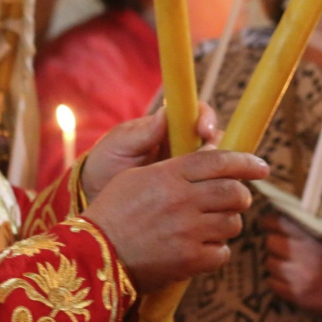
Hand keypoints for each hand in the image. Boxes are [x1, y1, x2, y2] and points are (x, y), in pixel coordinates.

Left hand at [81, 102, 218, 202]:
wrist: (97, 196)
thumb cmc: (107, 163)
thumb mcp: (119, 146)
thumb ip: (141, 133)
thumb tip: (164, 114)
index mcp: (170, 127)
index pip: (198, 115)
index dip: (207, 120)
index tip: (202, 131)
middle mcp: (186, 147)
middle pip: (219, 143)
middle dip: (224, 151)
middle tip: (215, 165)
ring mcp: (191, 172)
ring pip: (221, 170)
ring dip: (223, 177)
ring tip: (214, 188)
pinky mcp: (192, 196)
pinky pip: (212, 195)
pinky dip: (216, 199)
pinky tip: (210, 207)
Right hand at [83, 148, 267, 291]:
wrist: (95, 254)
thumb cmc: (113, 211)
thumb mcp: (136, 176)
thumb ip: (172, 166)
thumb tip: (208, 157)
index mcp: (168, 175)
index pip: (218, 161)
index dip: (245, 161)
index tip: (261, 166)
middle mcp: (182, 201)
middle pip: (234, 192)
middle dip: (240, 194)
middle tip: (234, 198)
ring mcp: (188, 232)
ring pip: (232, 223)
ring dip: (227, 223)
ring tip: (210, 225)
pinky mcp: (190, 260)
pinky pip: (222, 252)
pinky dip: (216, 250)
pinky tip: (201, 247)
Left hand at [261, 213, 321, 321]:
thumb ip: (306, 227)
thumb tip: (279, 211)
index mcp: (312, 238)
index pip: (278, 222)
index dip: (269, 222)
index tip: (268, 224)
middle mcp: (303, 256)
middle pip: (270, 242)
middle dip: (274, 243)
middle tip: (283, 247)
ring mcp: (298, 277)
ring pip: (269, 262)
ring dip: (276, 263)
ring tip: (290, 265)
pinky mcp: (294, 295)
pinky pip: (271, 283)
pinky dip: (277, 281)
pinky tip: (290, 280)